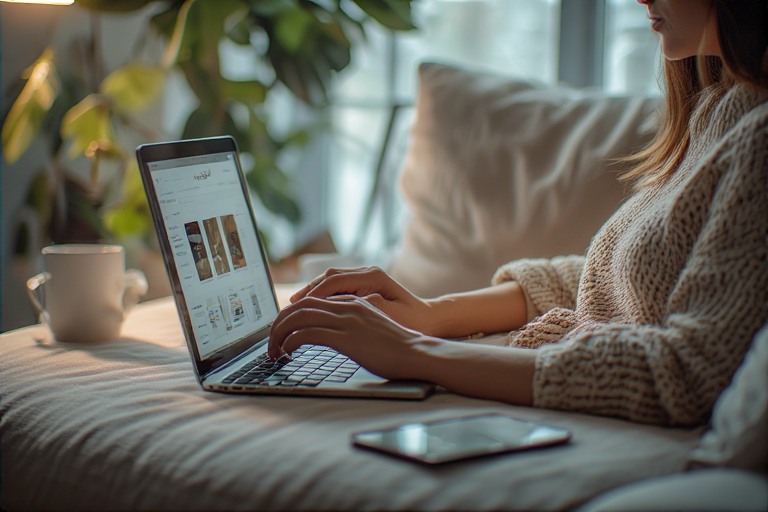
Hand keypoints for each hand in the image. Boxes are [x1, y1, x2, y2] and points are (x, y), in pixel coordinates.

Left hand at [268, 296, 436, 380]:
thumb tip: (333, 335)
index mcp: (354, 302)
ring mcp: (347, 320)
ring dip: (280, 333)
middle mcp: (348, 306)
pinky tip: (288, 353)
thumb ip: (353, 324)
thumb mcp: (372, 328)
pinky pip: (307, 334)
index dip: (292, 312)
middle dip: (279, 322)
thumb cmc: (398, 348)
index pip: (312, 299)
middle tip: (271, 341)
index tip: (282, 328)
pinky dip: (291, 342)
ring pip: (299, 317)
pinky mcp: (346, 338)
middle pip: (300, 305)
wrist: (418, 353)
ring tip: (274, 350)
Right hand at [290, 266, 438, 334]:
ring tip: (294, 306)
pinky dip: (322, 295)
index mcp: (374, 277)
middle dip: (308, 291)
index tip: (299, 307)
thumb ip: (370, 306)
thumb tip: (346, 303)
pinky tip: (311, 307)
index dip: (315, 294)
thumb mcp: (392, 316)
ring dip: (312, 292)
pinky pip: (337, 286)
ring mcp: (365, 276)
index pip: (336, 281)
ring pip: (330, 279)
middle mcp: (368, 272)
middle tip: (289, 307)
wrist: (429, 319)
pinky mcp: (364, 284)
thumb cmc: (414, 322)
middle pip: (329, 276)